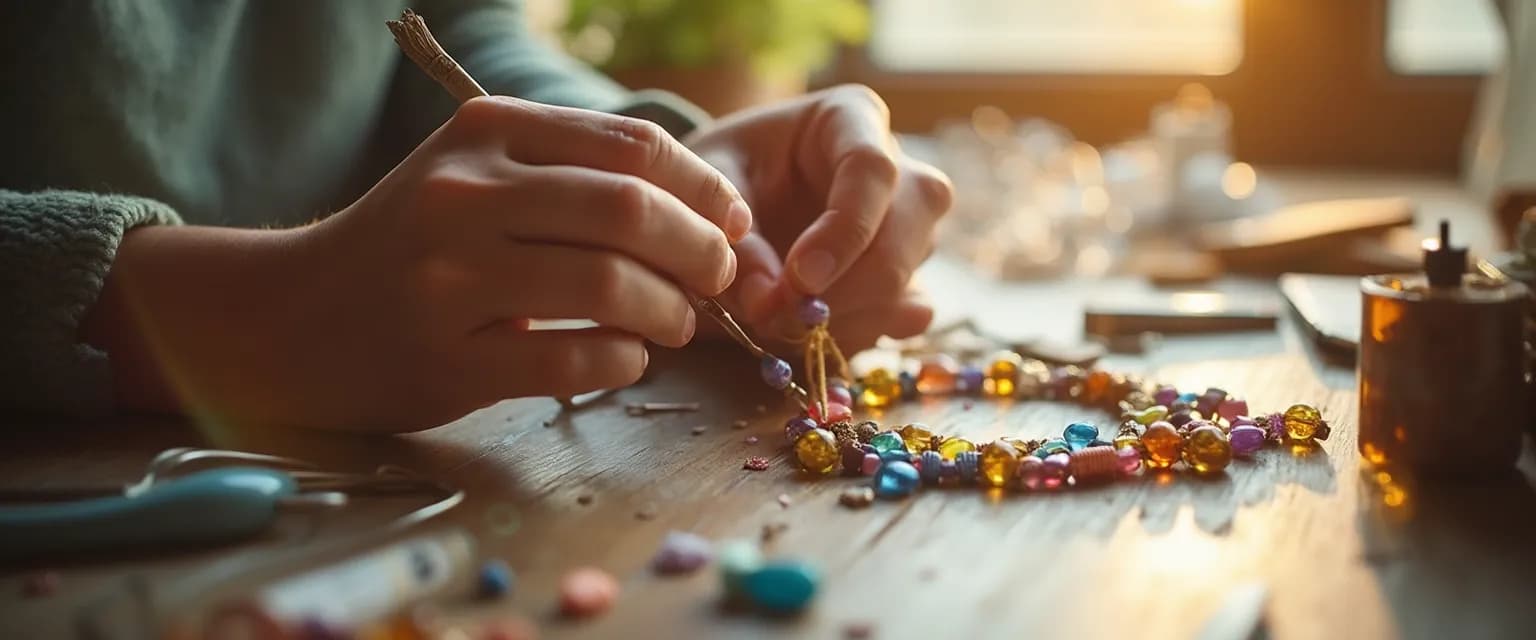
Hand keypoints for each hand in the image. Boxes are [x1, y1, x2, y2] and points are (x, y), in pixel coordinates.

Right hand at [84, 97, 747, 430]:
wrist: (292, 315)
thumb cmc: (411, 245)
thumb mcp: (476, 175)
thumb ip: (573, 173)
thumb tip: (707, 206)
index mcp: (485, 132)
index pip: (631, 146)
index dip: (703, 187)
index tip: (731, 221)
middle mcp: (464, 192)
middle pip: (629, 209)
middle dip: (700, 249)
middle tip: (718, 279)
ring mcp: (449, 276)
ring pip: (607, 282)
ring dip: (670, 309)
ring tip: (678, 324)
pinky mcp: (445, 356)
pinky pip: (570, 357)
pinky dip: (622, 360)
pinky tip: (628, 359)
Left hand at [685, 85, 953, 351]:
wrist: (726, 198)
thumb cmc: (723, 170)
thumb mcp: (712, 185)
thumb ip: (734, 237)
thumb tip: (769, 303)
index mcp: (852, 119)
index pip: (873, 169)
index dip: (844, 230)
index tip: (799, 277)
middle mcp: (899, 170)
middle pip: (908, 233)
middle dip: (847, 289)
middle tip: (778, 318)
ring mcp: (910, 228)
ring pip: (907, 283)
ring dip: (842, 320)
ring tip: (775, 324)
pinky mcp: (906, 278)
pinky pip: (903, 318)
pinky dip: (855, 338)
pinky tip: (807, 339)